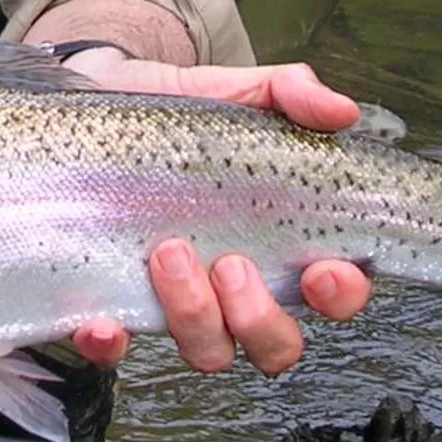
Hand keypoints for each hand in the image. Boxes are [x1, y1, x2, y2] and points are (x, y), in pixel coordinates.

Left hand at [60, 52, 372, 376]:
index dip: (339, 297)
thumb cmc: (182, 112)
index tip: (322, 271)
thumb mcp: (239, 93)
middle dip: (258, 317)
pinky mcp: (115, 298)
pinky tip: (101, 321)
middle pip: (272, 343)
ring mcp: (176, 299)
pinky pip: (115, 348)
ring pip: (207, 349)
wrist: (103, 92)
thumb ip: (292, 95)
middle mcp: (233, 285)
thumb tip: (338, 110)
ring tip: (167, 251)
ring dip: (193, 315)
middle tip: (232, 263)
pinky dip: (110, 345)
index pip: (331, 294)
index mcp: (277, 242)